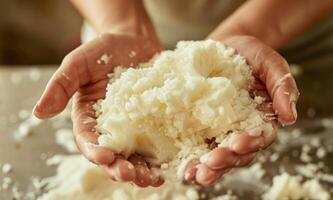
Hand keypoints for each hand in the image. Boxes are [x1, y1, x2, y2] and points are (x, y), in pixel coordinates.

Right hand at [33, 33, 163, 186]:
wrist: (134, 41)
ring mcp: (135, 127)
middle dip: (121, 168)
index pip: (88, 140)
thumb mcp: (78, 63)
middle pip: (113, 155)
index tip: (105, 158)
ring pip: (136, 155)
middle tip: (131, 175)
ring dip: (142, 171)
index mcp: (88, 117)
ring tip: (152, 179)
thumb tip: (37, 113)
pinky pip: (157, 143)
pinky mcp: (155, 122)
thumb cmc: (103, 50)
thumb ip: (60, 86)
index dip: (95, 152)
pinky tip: (167, 166)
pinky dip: (161, 158)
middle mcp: (111, 127)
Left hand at [183, 35, 298, 185]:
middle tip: (210, 164)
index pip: (260, 139)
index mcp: (262, 119)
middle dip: (225, 161)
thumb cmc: (251, 53)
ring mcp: (220, 131)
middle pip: (238, 154)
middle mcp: (242, 130)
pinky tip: (182, 168)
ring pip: (218, 156)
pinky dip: (192, 160)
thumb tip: (291, 118)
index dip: (250, 144)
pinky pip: (197, 147)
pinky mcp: (201, 128)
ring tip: (194, 174)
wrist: (226, 44)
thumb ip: (282, 86)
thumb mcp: (270, 63)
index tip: (237, 143)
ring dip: (208, 168)